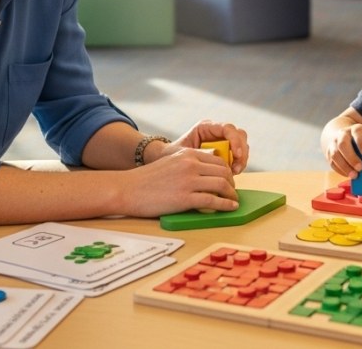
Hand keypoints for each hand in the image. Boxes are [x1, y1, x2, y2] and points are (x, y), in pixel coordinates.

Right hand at [121, 148, 239, 215]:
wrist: (127, 189)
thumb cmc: (146, 180)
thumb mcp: (170, 163)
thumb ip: (188, 164)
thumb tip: (208, 173)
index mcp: (187, 154)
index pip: (217, 161)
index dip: (227, 172)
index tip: (229, 181)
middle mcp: (190, 164)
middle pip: (223, 172)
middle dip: (232, 183)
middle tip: (233, 192)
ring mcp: (188, 181)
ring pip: (222, 185)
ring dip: (232, 194)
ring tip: (234, 201)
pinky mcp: (185, 198)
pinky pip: (213, 201)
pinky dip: (226, 205)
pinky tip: (230, 208)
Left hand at [167, 119, 248, 173]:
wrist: (169, 164)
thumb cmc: (172, 155)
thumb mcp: (181, 152)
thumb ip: (196, 152)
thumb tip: (214, 155)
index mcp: (206, 127)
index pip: (227, 128)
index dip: (235, 140)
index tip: (236, 154)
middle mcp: (217, 132)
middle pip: (239, 135)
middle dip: (241, 151)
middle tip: (237, 166)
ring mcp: (223, 142)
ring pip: (242, 145)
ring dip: (242, 159)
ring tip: (234, 172)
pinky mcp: (226, 153)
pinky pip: (239, 156)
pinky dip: (239, 164)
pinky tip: (233, 173)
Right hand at [323, 124, 361, 178]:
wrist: (344, 135)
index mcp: (355, 129)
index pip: (357, 133)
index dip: (361, 142)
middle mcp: (342, 134)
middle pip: (343, 144)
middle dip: (351, 157)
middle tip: (360, 168)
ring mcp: (334, 143)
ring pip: (335, 154)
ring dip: (344, 166)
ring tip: (354, 175)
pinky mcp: (329, 153)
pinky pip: (332, 162)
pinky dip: (340, 170)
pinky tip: (348, 175)